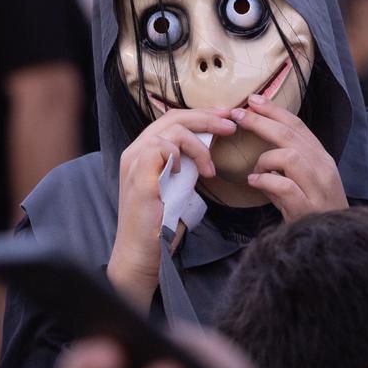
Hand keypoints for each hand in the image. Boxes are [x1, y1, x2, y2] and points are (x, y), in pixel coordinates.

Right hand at [109, 109, 236, 308]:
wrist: (141, 252)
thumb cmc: (161, 223)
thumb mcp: (177, 186)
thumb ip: (185, 166)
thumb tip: (208, 151)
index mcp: (144, 151)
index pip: (173, 119)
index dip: (201, 115)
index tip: (226, 118)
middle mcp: (136, 150)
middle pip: (174, 117)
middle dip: (207, 118)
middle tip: (232, 125)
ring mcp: (135, 160)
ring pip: (173, 129)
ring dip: (200, 145)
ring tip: (210, 170)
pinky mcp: (139, 173)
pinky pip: (163, 146)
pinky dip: (181, 155)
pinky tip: (189, 175)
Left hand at [232, 94, 347, 219]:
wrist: (339, 239)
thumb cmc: (316, 209)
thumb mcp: (306, 180)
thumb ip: (288, 164)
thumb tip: (259, 150)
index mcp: (322, 158)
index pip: (298, 126)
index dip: (275, 111)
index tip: (253, 100)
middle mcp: (323, 168)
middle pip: (290, 136)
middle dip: (262, 122)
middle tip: (238, 115)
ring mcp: (318, 188)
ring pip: (290, 157)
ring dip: (265, 159)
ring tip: (256, 170)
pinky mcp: (308, 208)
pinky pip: (285, 186)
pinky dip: (267, 181)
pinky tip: (256, 182)